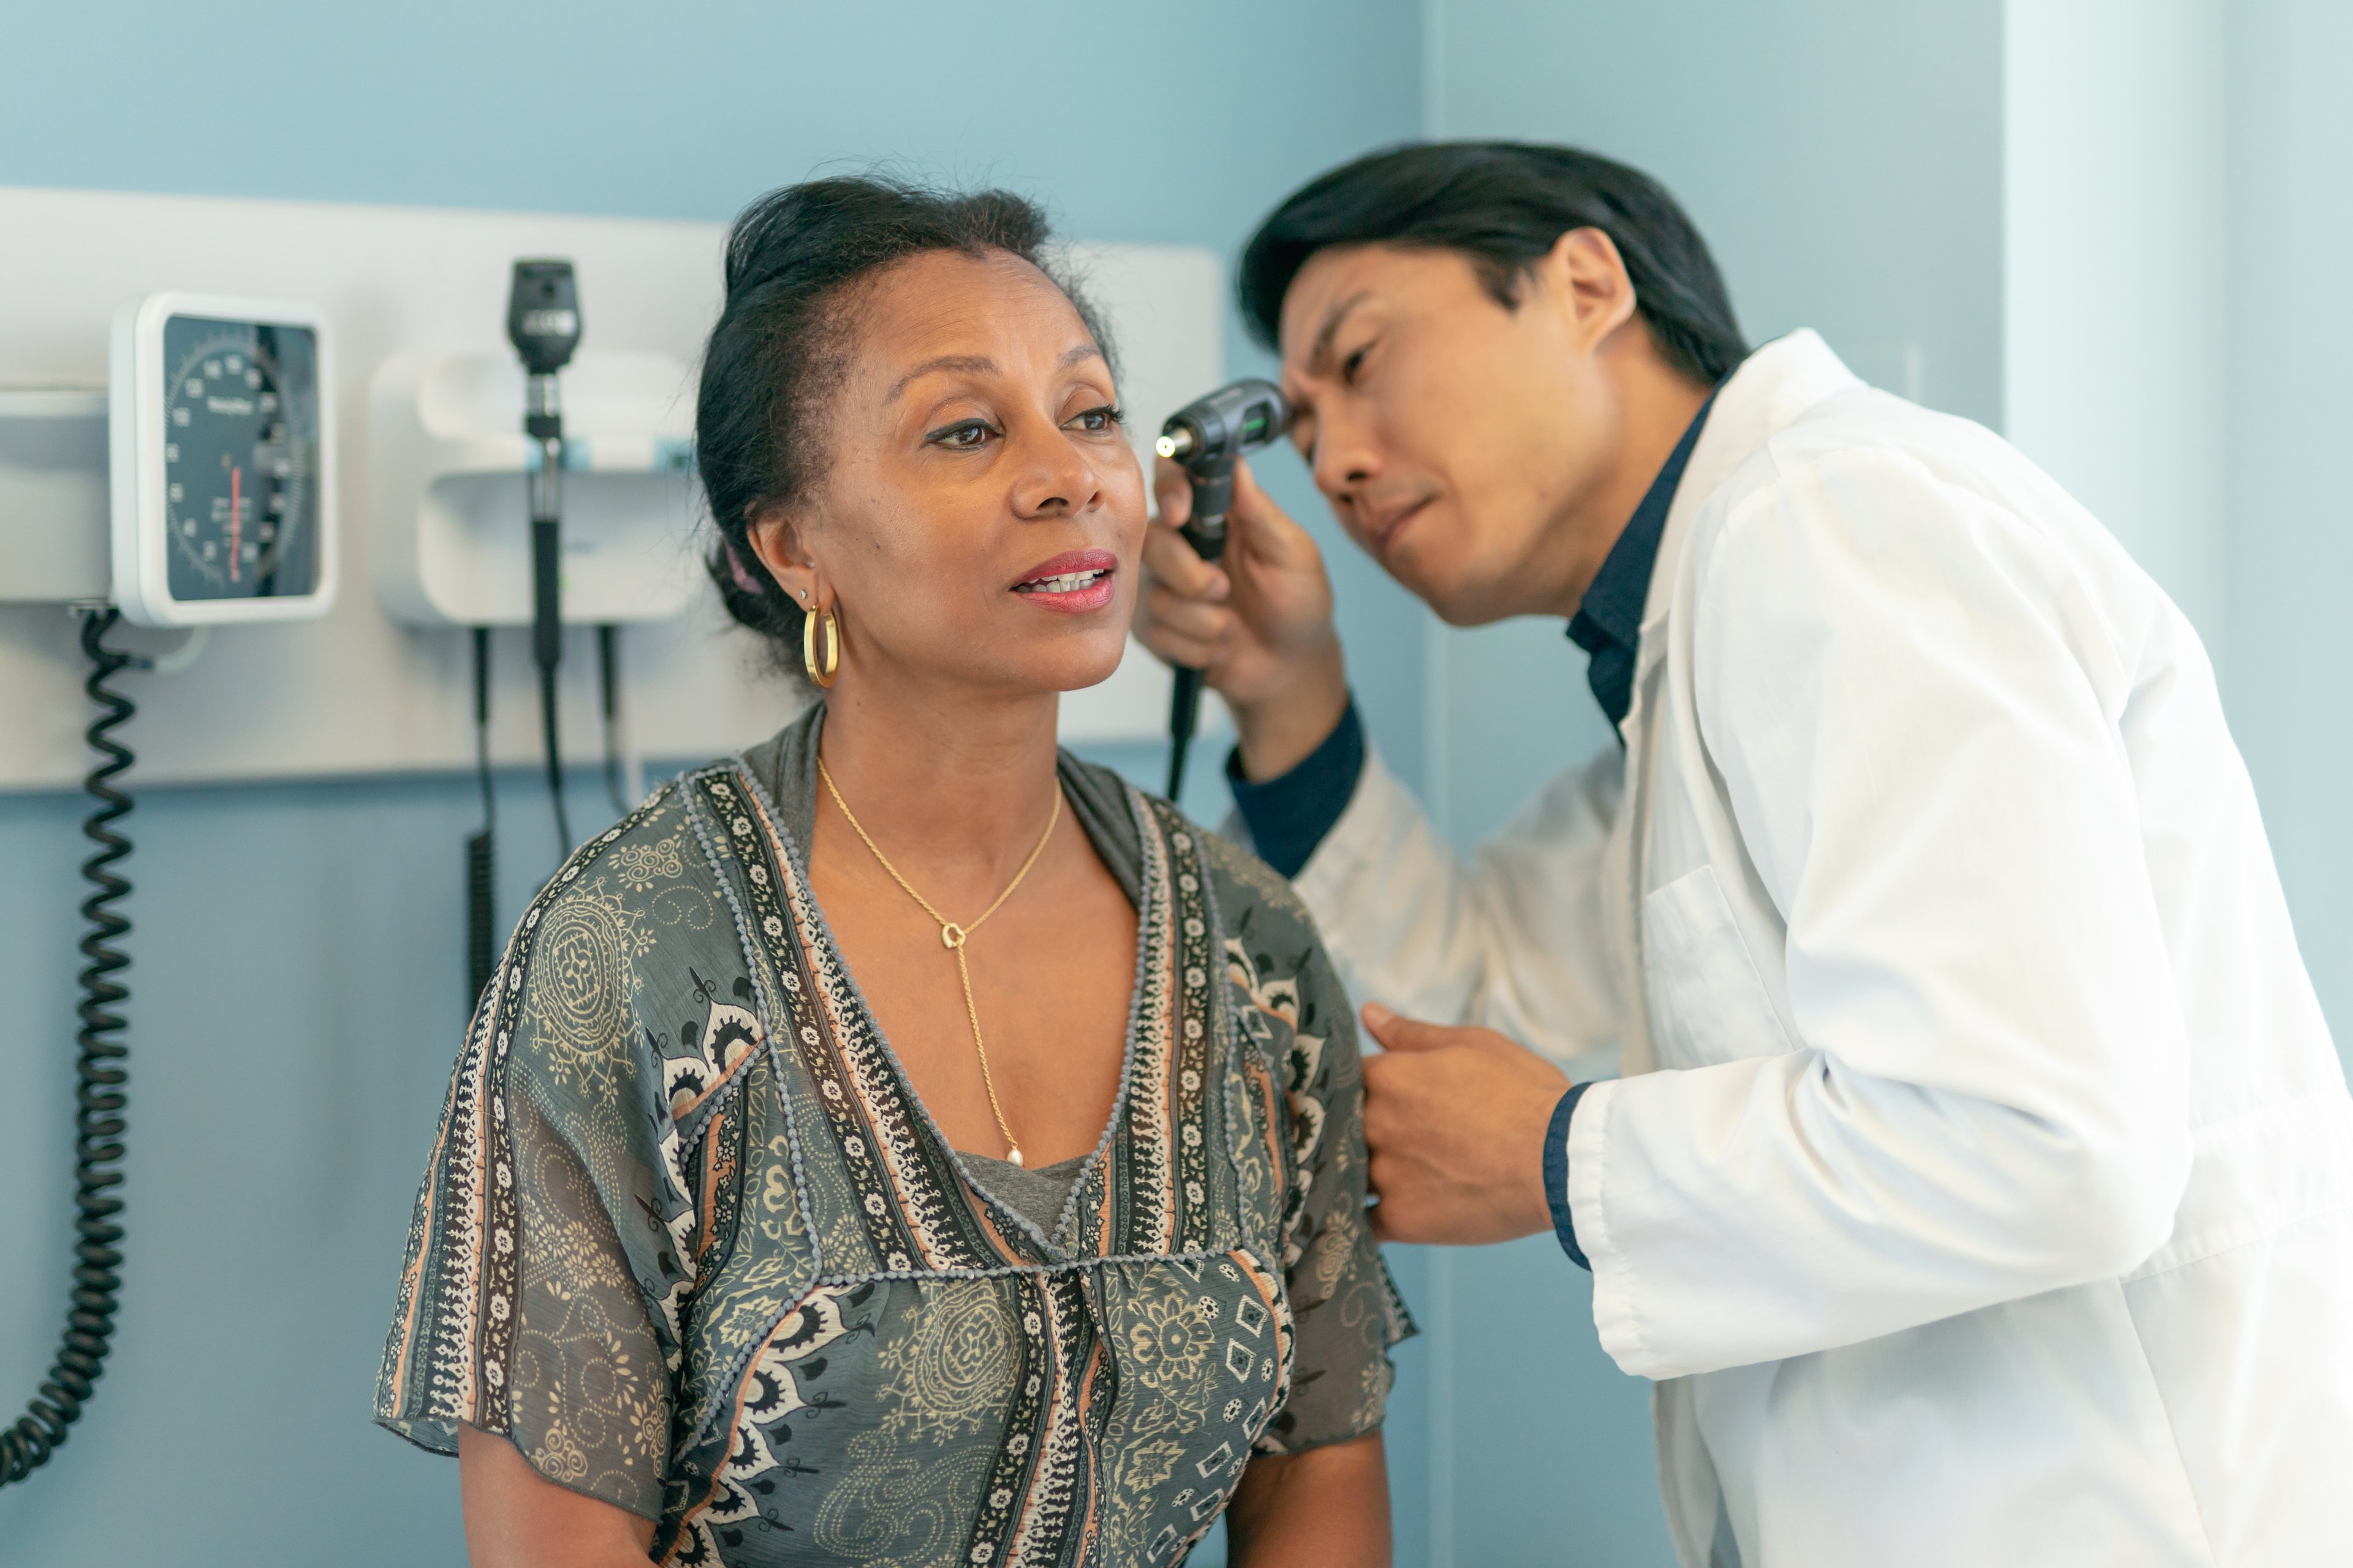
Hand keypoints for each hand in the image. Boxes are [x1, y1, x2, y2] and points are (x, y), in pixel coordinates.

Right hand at [1137, 455, 1348, 779]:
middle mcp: (1183, 542)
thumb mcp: (1292, 554)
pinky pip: (1154, 632)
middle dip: (1189, 575)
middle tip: (1225, 591)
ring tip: (1232, 628)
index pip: (1173, 477)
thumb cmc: (1298, 602)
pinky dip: (1193, 646)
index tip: (1181, 515)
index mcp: (1216, 513)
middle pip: (1154, 541)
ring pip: (1154, 594)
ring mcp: (1163, 584)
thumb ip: (1260, 512)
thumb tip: (1236, 465)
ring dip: (1201, 620)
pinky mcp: (1154, 626)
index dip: (1169, 489)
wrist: (1290, 666)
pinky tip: (1219, 648)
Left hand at [1359, 1003, 1571, 1245]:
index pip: (1342, 1077)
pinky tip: (1373, 1216)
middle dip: (1352, 1129)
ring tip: (1381, 1175)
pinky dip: (1363, 1220)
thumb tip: (1367, 1013)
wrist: (1562, 1160)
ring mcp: (1384, 1175)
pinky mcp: (1401, 1220)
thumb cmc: (1524, 1093)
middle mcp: (1374, 1124)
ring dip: (1353, 1172)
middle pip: (1338, 1126)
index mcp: (1386, 1077)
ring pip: (1345, 1173)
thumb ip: (1410, 1034)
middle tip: (1382, 1135)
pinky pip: (1362, 1223)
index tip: (1365, 1094)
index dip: (1352, 1087)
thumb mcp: (1471, 1045)